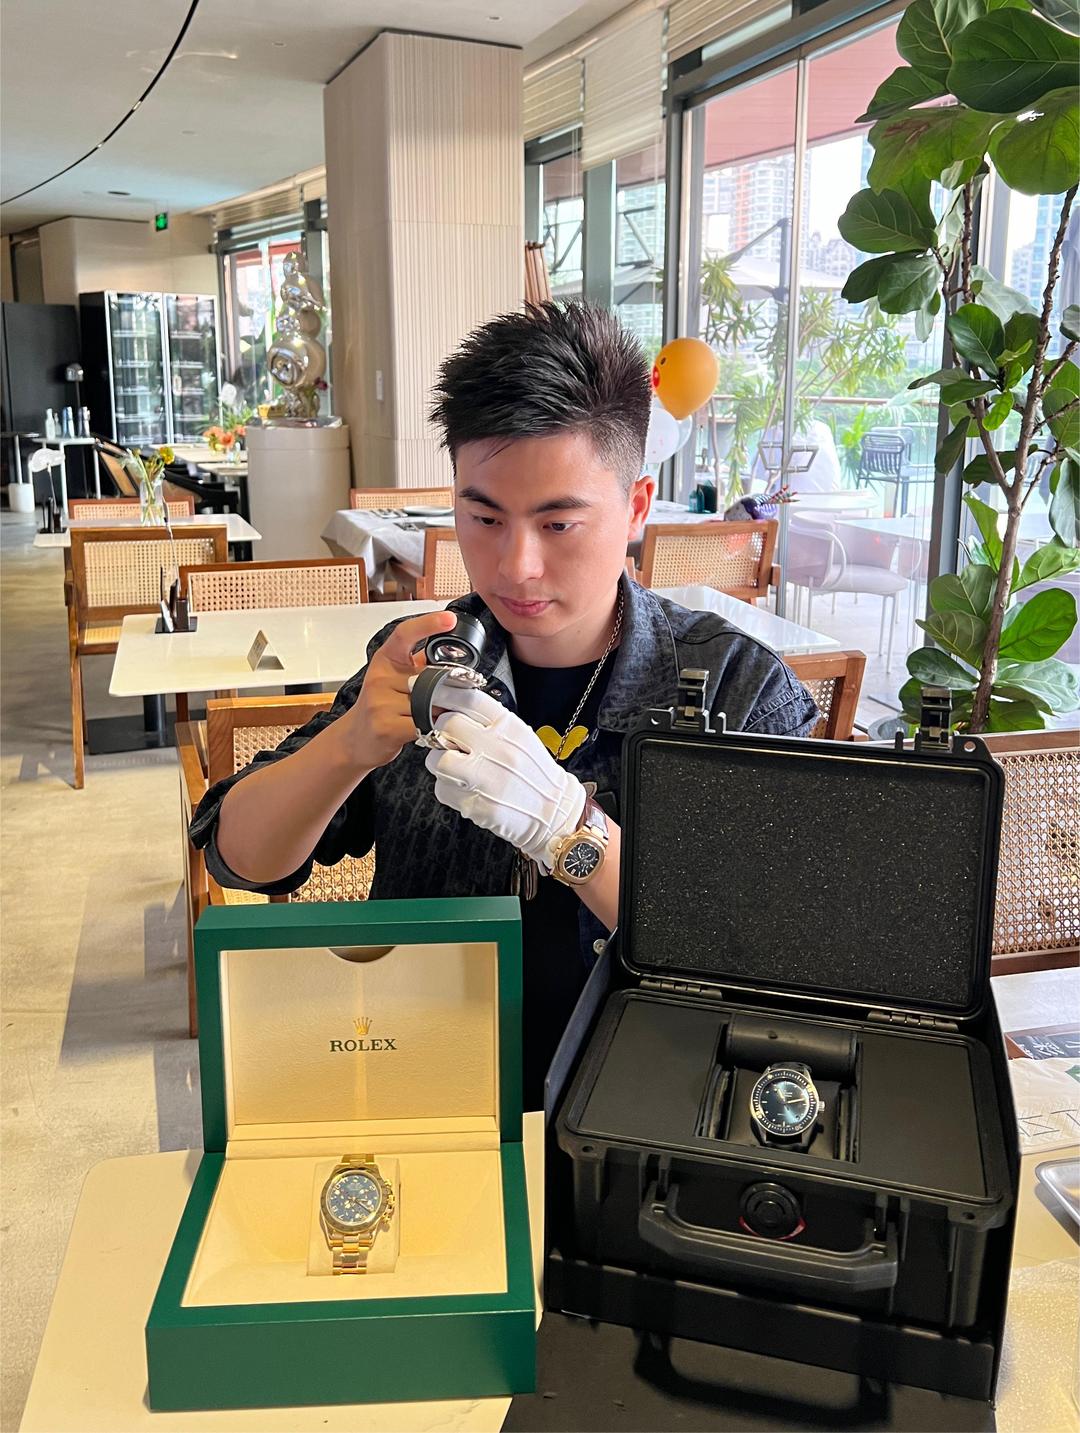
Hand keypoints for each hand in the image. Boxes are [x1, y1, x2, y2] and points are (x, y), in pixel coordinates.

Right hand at [341, 610, 457, 771]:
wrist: (355, 739)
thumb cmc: (378, 706)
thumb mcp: (393, 677)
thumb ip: (419, 664)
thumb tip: (450, 652)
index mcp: (386, 660)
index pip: (405, 634)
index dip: (428, 624)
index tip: (449, 620)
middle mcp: (380, 678)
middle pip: (429, 677)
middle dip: (447, 689)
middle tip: (453, 697)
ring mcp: (380, 703)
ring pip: (429, 702)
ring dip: (441, 711)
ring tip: (435, 715)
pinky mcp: (386, 727)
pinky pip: (423, 723)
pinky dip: (434, 727)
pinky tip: (429, 728)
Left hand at [422, 686, 585, 869]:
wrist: (554, 811)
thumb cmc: (534, 773)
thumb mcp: (520, 736)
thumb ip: (489, 721)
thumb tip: (451, 706)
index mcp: (509, 727)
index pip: (468, 698)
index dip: (441, 691)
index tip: (427, 693)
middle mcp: (497, 749)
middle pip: (447, 725)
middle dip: (441, 732)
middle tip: (450, 742)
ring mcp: (485, 777)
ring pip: (437, 758)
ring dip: (440, 762)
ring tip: (458, 769)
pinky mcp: (476, 803)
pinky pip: (442, 789)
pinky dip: (448, 789)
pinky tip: (466, 789)